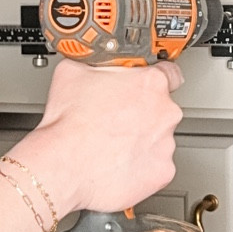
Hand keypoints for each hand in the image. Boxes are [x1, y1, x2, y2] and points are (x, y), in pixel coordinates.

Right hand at [10, 58, 183, 215]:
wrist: (64, 168)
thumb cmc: (69, 125)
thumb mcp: (72, 71)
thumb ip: (92, 61)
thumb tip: (89, 58)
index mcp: (150, 84)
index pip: (169, 73)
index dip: (152, 78)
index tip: (144, 85)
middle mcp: (165, 113)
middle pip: (161, 108)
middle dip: (141, 112)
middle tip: (115, 118)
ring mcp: (165, 145)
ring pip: (158, 138)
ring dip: (140, 140)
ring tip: (113, 144)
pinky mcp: (161, 173)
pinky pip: (155, 166)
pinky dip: (140, 166)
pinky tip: (118, 162)